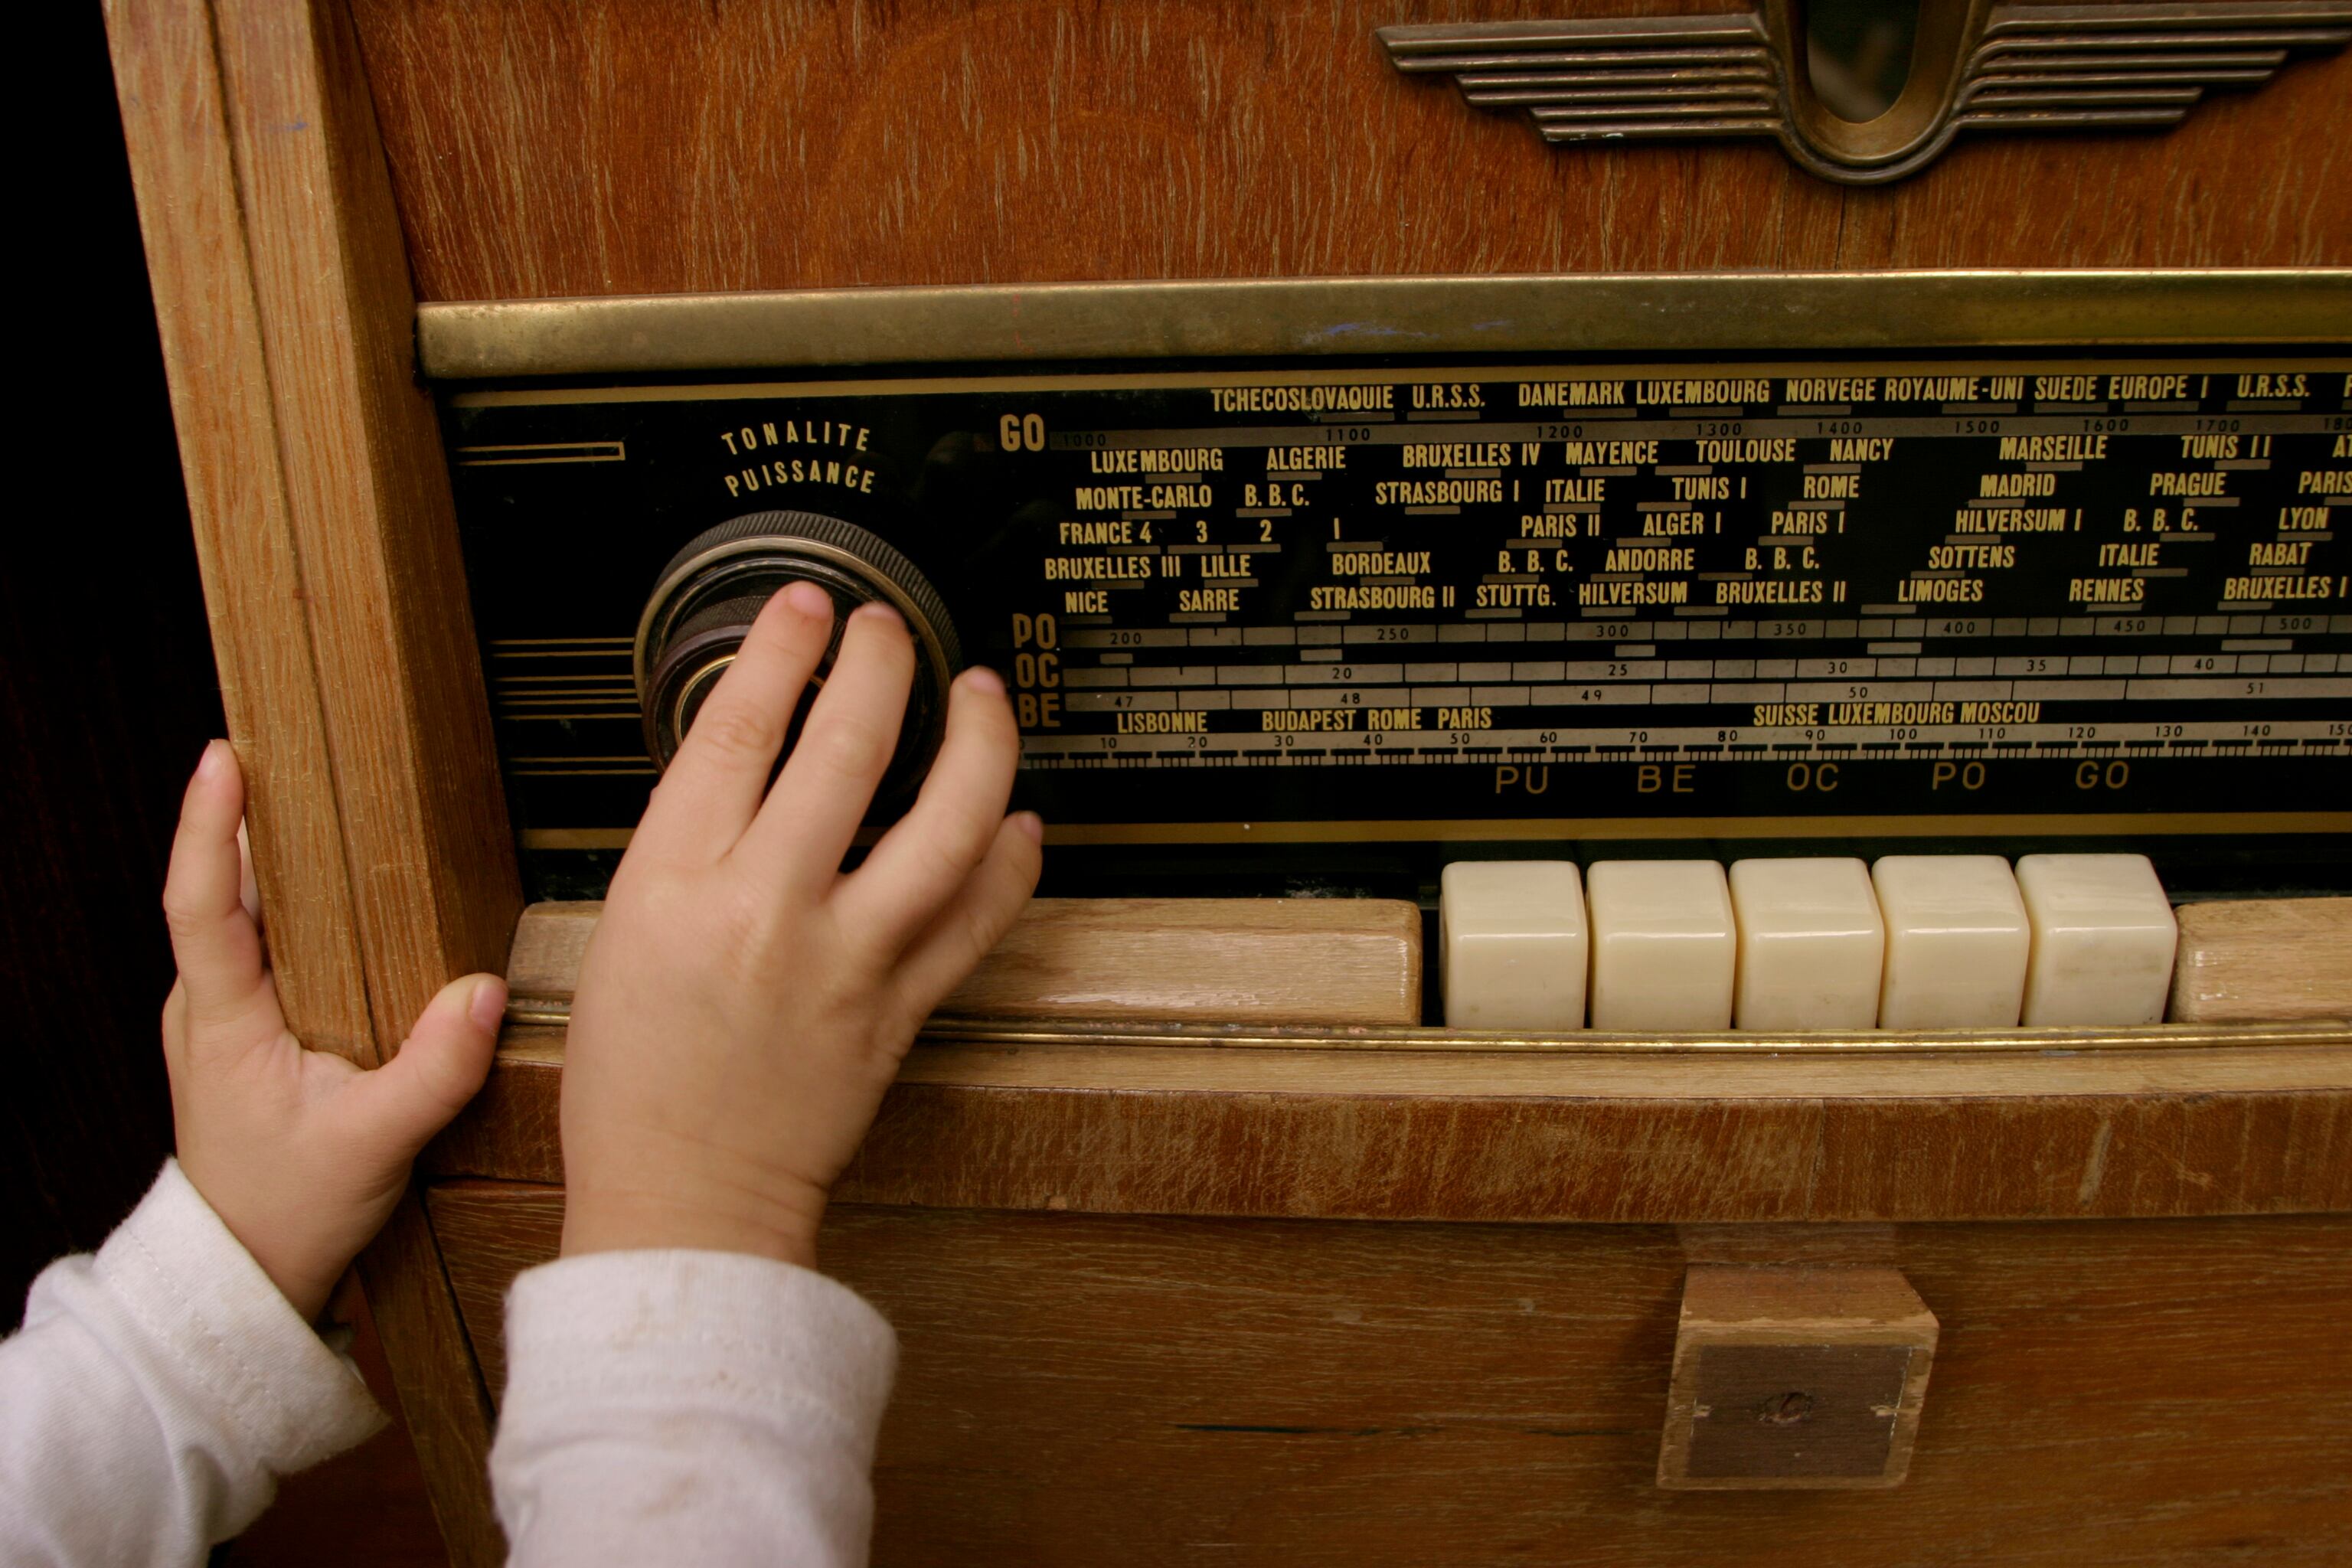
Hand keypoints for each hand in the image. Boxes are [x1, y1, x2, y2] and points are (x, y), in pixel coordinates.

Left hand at [162, 741, 505, 1319]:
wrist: (245, 1276)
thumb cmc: (289, 1215)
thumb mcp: (373, 1146)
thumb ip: (432, 1070)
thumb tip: (482, 992)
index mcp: (220, 1022)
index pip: (200, 904)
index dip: (210, 828)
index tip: (223, 760)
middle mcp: (207, 1010)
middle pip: (219, 891)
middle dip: (251, 815)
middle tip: (292, 741)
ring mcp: (221, 1022)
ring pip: (242, 919)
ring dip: (273, 858)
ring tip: (319, 793)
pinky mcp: (245, 1037)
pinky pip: (264, 948)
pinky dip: (292, 904)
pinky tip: (339, 888)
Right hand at [559, 583, 1040, 1267]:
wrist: (686, 1197)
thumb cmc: (637, 1079)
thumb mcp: (624, 932)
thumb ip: (692, 845)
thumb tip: (756, 760)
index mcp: (675, 886)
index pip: (738, 731)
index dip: (782, 650)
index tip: (809, 608)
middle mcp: (767, 912)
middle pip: (849, 749)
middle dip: (880, 663)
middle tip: (891, 629)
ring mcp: (847, 960)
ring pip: (946, 822)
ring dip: (977, 741)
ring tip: (979, 695)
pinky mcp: (902, 1009)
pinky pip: (981, 915)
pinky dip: (1014, 858)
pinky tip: (1021, 817)